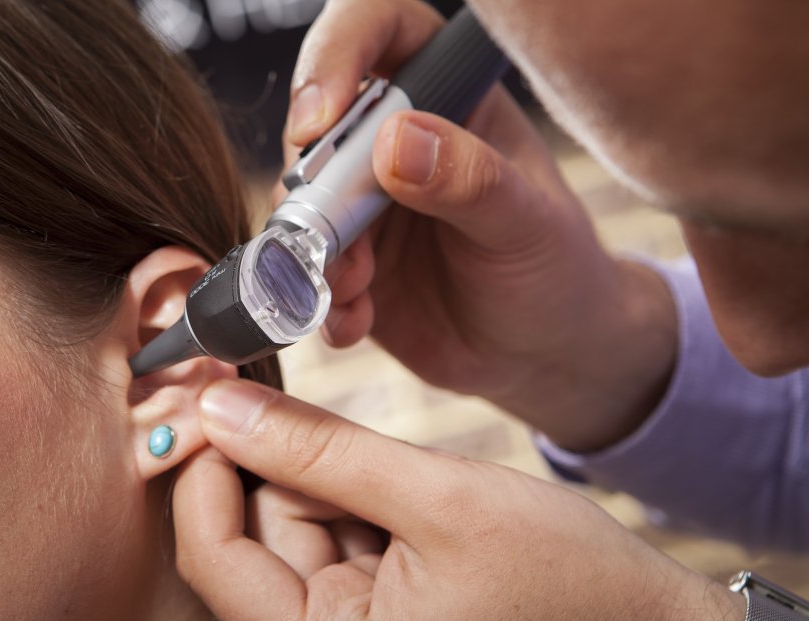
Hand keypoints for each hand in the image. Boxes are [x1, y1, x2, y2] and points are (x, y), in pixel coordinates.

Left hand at [174, 379, 743, 620]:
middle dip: (299, 469)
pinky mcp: (378, 606)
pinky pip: (338, 532)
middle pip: (257, 531)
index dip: (205, 466)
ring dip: (342, 482)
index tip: (223, 390)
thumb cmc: (566, 583)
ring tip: (423, 491)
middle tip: (365, 440)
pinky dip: (364, 497)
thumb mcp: (437, 497)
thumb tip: (220, 405)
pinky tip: (422, 501)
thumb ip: (319, 450)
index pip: (213, 554)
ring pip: (298, 522)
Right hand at [282, 0, 676, 450]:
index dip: (336, 54)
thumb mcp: (528, 222)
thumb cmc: (554, 268)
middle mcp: (392, 143)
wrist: (543, 354)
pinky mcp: (347, 266)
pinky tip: (358, 321)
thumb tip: (394, 142)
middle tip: (333, 235)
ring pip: (299, 206)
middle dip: (313, 184)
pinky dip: (323, 302)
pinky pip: (306, 275)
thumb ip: (470, 180)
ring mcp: (363, 207)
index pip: (378, 30)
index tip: (319, 119)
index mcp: (447, 98)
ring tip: (354, 290)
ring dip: (313, 251)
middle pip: (317, 127)